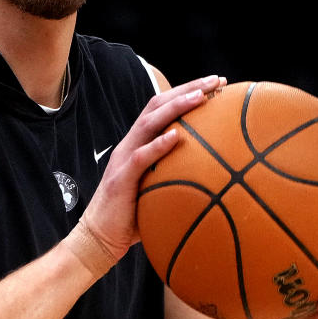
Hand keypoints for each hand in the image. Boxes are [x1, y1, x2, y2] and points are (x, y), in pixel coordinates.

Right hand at [76, 75, 225, 264]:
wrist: (99, 238)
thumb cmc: (133, 218)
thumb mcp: (159, 190)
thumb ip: (179, 177)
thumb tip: (217, 178)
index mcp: (140, 144)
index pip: (164, 108)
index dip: (189, 92)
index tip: (218, 85)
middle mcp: (131, 144)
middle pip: (159, 105)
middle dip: (189, 88)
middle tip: (217, 80)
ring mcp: (124, 158)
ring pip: (150, 122)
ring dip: (177, 106)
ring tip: (201, 96)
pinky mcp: (121, 178)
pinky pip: (141, 158)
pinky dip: (159, 145)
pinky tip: (176, 136)